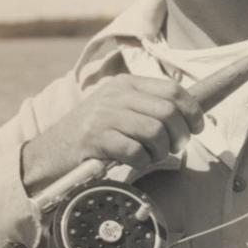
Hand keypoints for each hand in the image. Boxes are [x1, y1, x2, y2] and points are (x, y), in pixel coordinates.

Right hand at [21, 75, 204, 191]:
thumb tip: (189, 118)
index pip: (172, 89)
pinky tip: (134, 162)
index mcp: (125, 84)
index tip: (197, 127)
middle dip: (179, 135)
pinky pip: (135, 151)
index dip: (192, 110)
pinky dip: (142, 161)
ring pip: (154, 131)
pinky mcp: (95, 138)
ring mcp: (104, 115)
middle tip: (174, 149)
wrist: (49, 153)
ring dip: (161, 150)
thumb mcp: (118, 111)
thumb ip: (147, 110)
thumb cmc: (91, 137)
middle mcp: (116, 94)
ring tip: (152, 156)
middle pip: (168, 111)